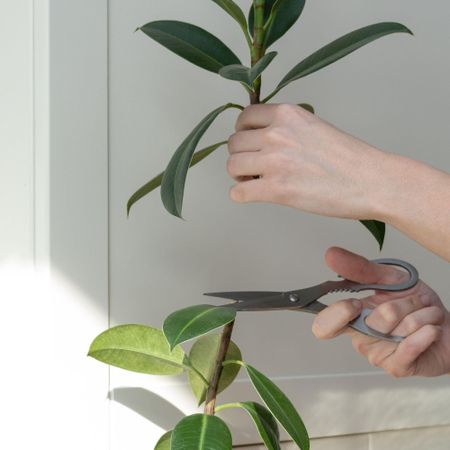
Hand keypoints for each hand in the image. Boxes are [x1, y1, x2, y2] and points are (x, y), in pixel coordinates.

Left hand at [227, 103, 389, 219]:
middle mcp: (277, 134)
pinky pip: (237, 192)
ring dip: (239, 175)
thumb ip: (286, 129)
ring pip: (231, 165)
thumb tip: (262, 141)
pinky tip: (254, 195)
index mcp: (287, 114)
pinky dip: (240, 195)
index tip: (250, 145)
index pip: (244, 118)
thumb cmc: (350, 159)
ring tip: (255, 182)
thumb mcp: (314, 127)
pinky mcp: (276, 189)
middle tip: (254, 168)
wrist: (371, 181)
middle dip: (241, 156)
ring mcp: (275, 161)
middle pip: (234, 143)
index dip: (243, 133)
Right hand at [312, 247, 449, 376]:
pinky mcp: (397, 367)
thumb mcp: (389, 278)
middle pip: (374, 321)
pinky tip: (431, 329)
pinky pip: (410, 346)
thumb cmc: (418, 306)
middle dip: (402, 305)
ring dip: (421, 316)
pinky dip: (427, 331)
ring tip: (425, 316)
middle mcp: (361, 338)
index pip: (325, 325)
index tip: (355, 303)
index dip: (338, 314)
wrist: (449, 326)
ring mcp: (378, 355)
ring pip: (397, 330)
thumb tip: (331, 255)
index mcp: (352, 318)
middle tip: (411, 303)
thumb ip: (359, 268)